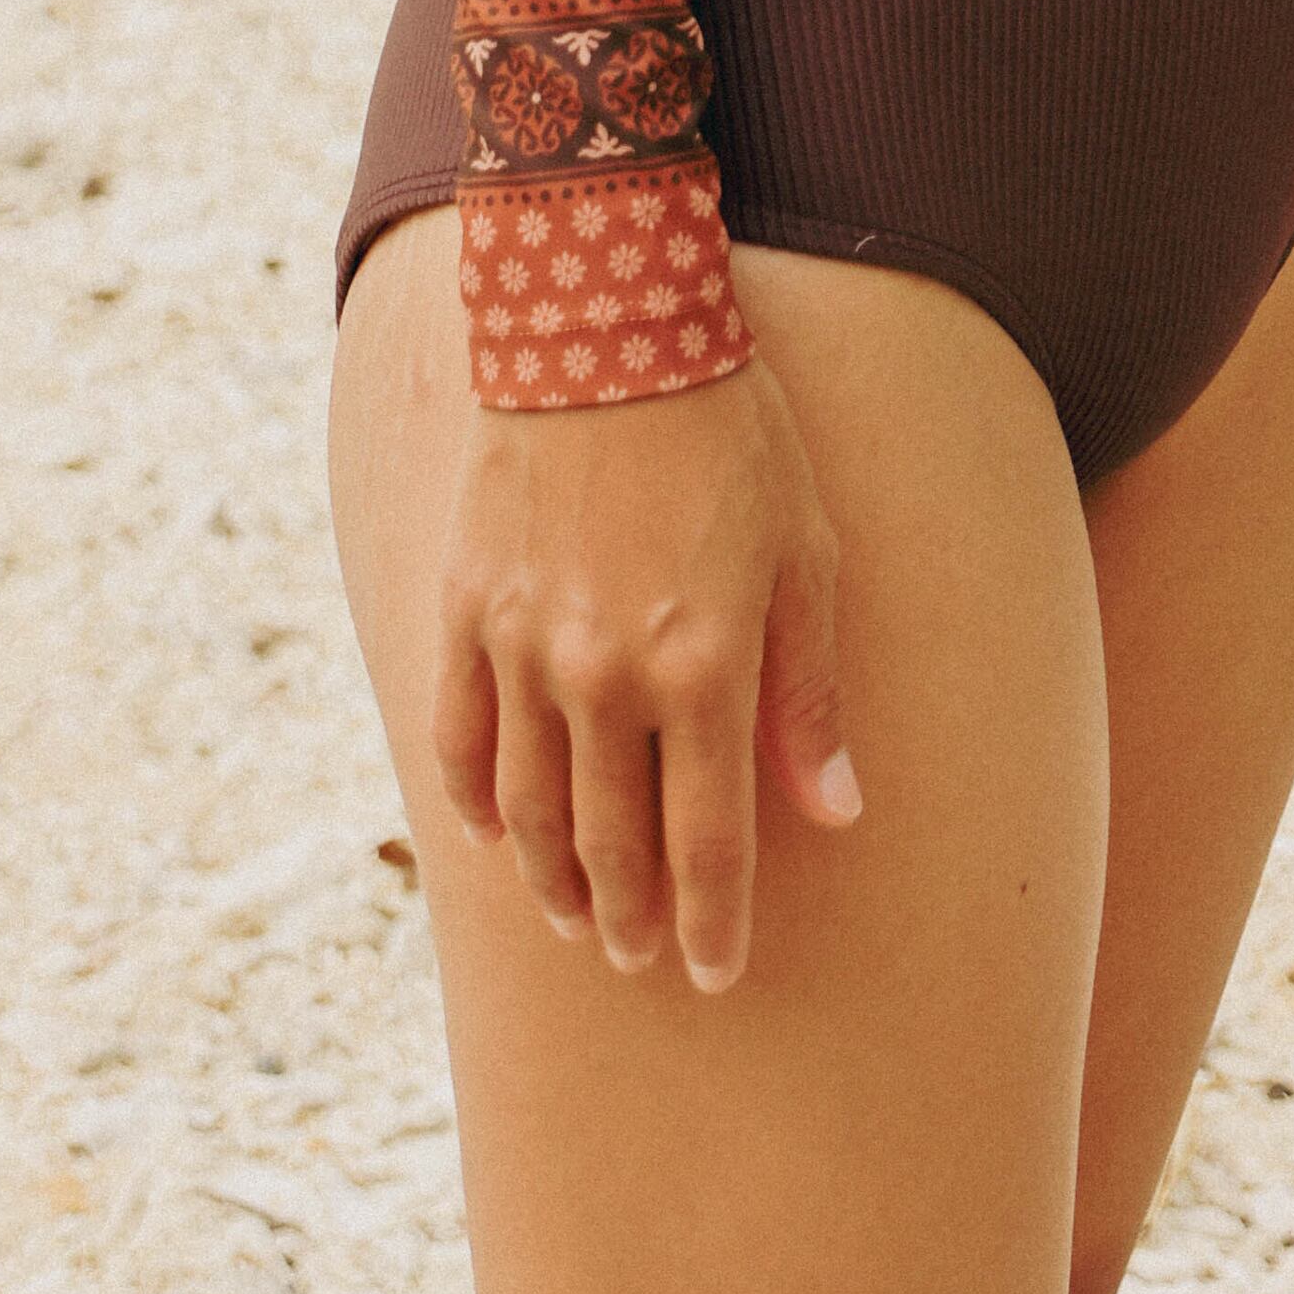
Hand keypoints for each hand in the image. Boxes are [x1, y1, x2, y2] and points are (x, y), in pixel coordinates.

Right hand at [433, 355, 860, 994]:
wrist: (606, 319)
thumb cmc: (731, 430)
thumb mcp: (805, 551)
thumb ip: (810, 692)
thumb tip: (835, 813)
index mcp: (705, 666)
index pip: (708, 844)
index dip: (714, 923)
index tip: (719, 974)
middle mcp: (608, 675)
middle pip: (613, 843)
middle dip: (631, 920)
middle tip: (641, 958)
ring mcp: (526, 645)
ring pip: (530, 809)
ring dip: (554, 879)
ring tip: (575, 915)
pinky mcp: (468, 607)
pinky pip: (459, 737)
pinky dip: (474, 802)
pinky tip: (495, 835)